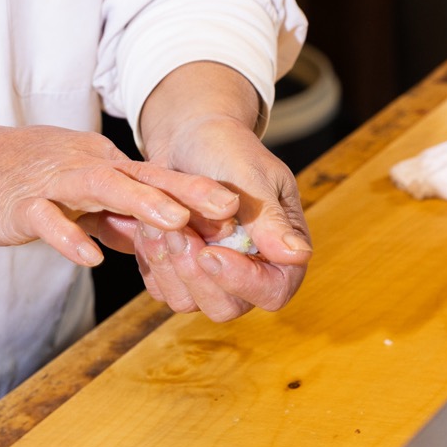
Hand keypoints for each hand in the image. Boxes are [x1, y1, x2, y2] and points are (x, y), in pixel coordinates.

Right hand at [0, 123, 239, 265]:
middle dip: (186, 193)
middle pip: (142, 176)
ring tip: (176, 224)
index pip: (155, 176)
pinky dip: (69, 235)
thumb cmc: (11, 179)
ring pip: (102, 188)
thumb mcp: (70, 193)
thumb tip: (146, 236)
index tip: (237, 209)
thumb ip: (108, 213)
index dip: (195, 192)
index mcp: (98, 164)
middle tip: (229, 209)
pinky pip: (48, 218)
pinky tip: (89, 257)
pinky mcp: (21, 203)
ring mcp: (52, 182)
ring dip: (141, 204)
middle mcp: (82, 166)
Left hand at [85, 63, 312, 321]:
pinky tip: (149, 226)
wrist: (190, 138)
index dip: (242, 281)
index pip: (273, 291)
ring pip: (187, 302)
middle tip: (177, 232)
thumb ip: (269, 218)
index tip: (210, 253)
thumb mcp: (251, 175)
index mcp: (281, 250)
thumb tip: (297, 256)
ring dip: (167, 264)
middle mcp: (249, 271)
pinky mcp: (179, 272)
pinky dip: (150, 259)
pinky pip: (160, 287)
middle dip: (195, 274)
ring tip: (158, 223)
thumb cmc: (228, 149)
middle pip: (226, 307)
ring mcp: (212, 276)